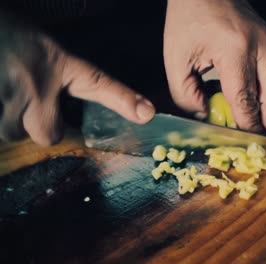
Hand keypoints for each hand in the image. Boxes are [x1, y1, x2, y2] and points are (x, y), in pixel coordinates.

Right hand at [0, 15, 154, 145]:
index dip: (122, 99)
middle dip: (37, 125)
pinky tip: (1, 95)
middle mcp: (34, 80)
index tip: (147, 113)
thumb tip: (92, 106)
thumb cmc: (7, 33)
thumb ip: (61, 75)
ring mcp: (5, 92)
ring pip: (12, 132)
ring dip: (9, 120)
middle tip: (27, 103)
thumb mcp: (43, 48)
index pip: (96, 82)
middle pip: (46, 133)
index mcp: (54, 62)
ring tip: (5, 93)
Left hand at [164, 0, 265, 132]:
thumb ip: (187, 95)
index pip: (245, 100)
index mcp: (234, 50)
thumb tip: (206, 116)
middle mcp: (260, 46)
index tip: (244, 142)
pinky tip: (255, 101)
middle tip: (257, 138)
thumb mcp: (176, 58)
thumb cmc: (187, 17)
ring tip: (258, 123)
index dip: (246, 125)